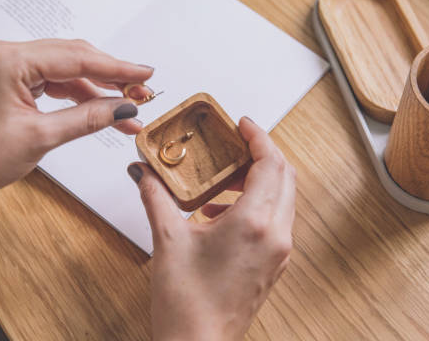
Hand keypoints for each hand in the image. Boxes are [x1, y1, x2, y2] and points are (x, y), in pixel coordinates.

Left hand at [0, 39, 153, 214]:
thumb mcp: (41, 138)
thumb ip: (87, 118)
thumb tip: (125, 108)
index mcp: (11, 61)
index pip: (77, 58)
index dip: (117, 68)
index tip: (145, 74)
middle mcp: (10, 55)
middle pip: (76, 57)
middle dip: (112, 77)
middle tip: (142, 92)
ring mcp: (13, 66)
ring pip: (70, 70)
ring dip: (100, 89)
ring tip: (129, 107)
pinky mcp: (16, 80)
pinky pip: (58, 81)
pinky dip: (82, 95)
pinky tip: (104, 109)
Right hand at [128, 117, 295, 340]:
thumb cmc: (187, 304)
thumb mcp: (167, 240)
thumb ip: (156, 197)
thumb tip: (144, 172)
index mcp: (254, 223)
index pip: (271, 163)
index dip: (258, 137)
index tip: (242, 124)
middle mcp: (276, 235)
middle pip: (284, 176)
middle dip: (260, 154)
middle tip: (233, 145)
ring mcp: (279, 252)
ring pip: (283, 198)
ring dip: (258, 180)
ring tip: (222, 181)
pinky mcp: (274, 264)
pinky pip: (275, 219)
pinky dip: (256, 204)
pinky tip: (221, 213)